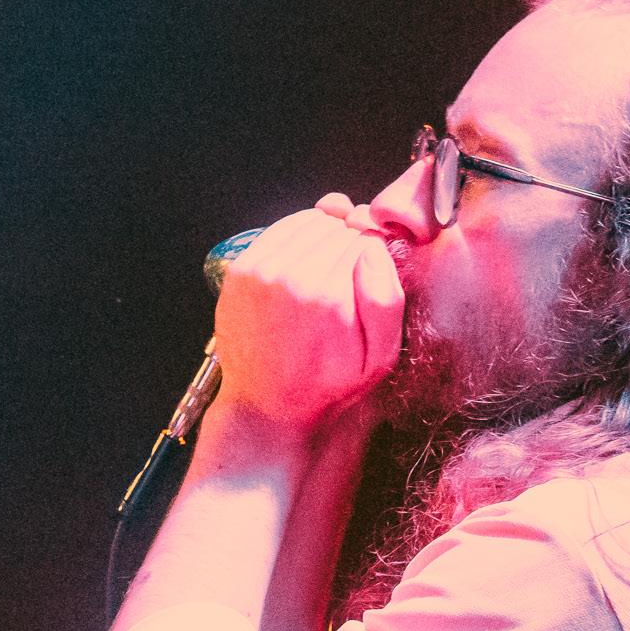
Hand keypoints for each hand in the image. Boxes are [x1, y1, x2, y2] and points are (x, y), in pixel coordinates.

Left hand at [208, 199, 402, 435]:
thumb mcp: (378, 360)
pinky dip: (299, 235)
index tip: (370, 272)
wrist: (267, 407)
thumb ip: (386, 301)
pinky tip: (308, 261)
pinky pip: (281, 230)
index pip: (364, 240)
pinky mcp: (242, 269)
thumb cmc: (325, 387)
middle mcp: (292, 278)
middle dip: (350, 244)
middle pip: (337, 228)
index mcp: (329, 298)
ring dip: (326, 236)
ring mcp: (262, 271)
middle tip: (350, 276)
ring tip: (330, 270)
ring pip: (310, 224)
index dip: (374, 252)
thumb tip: (373, 246)